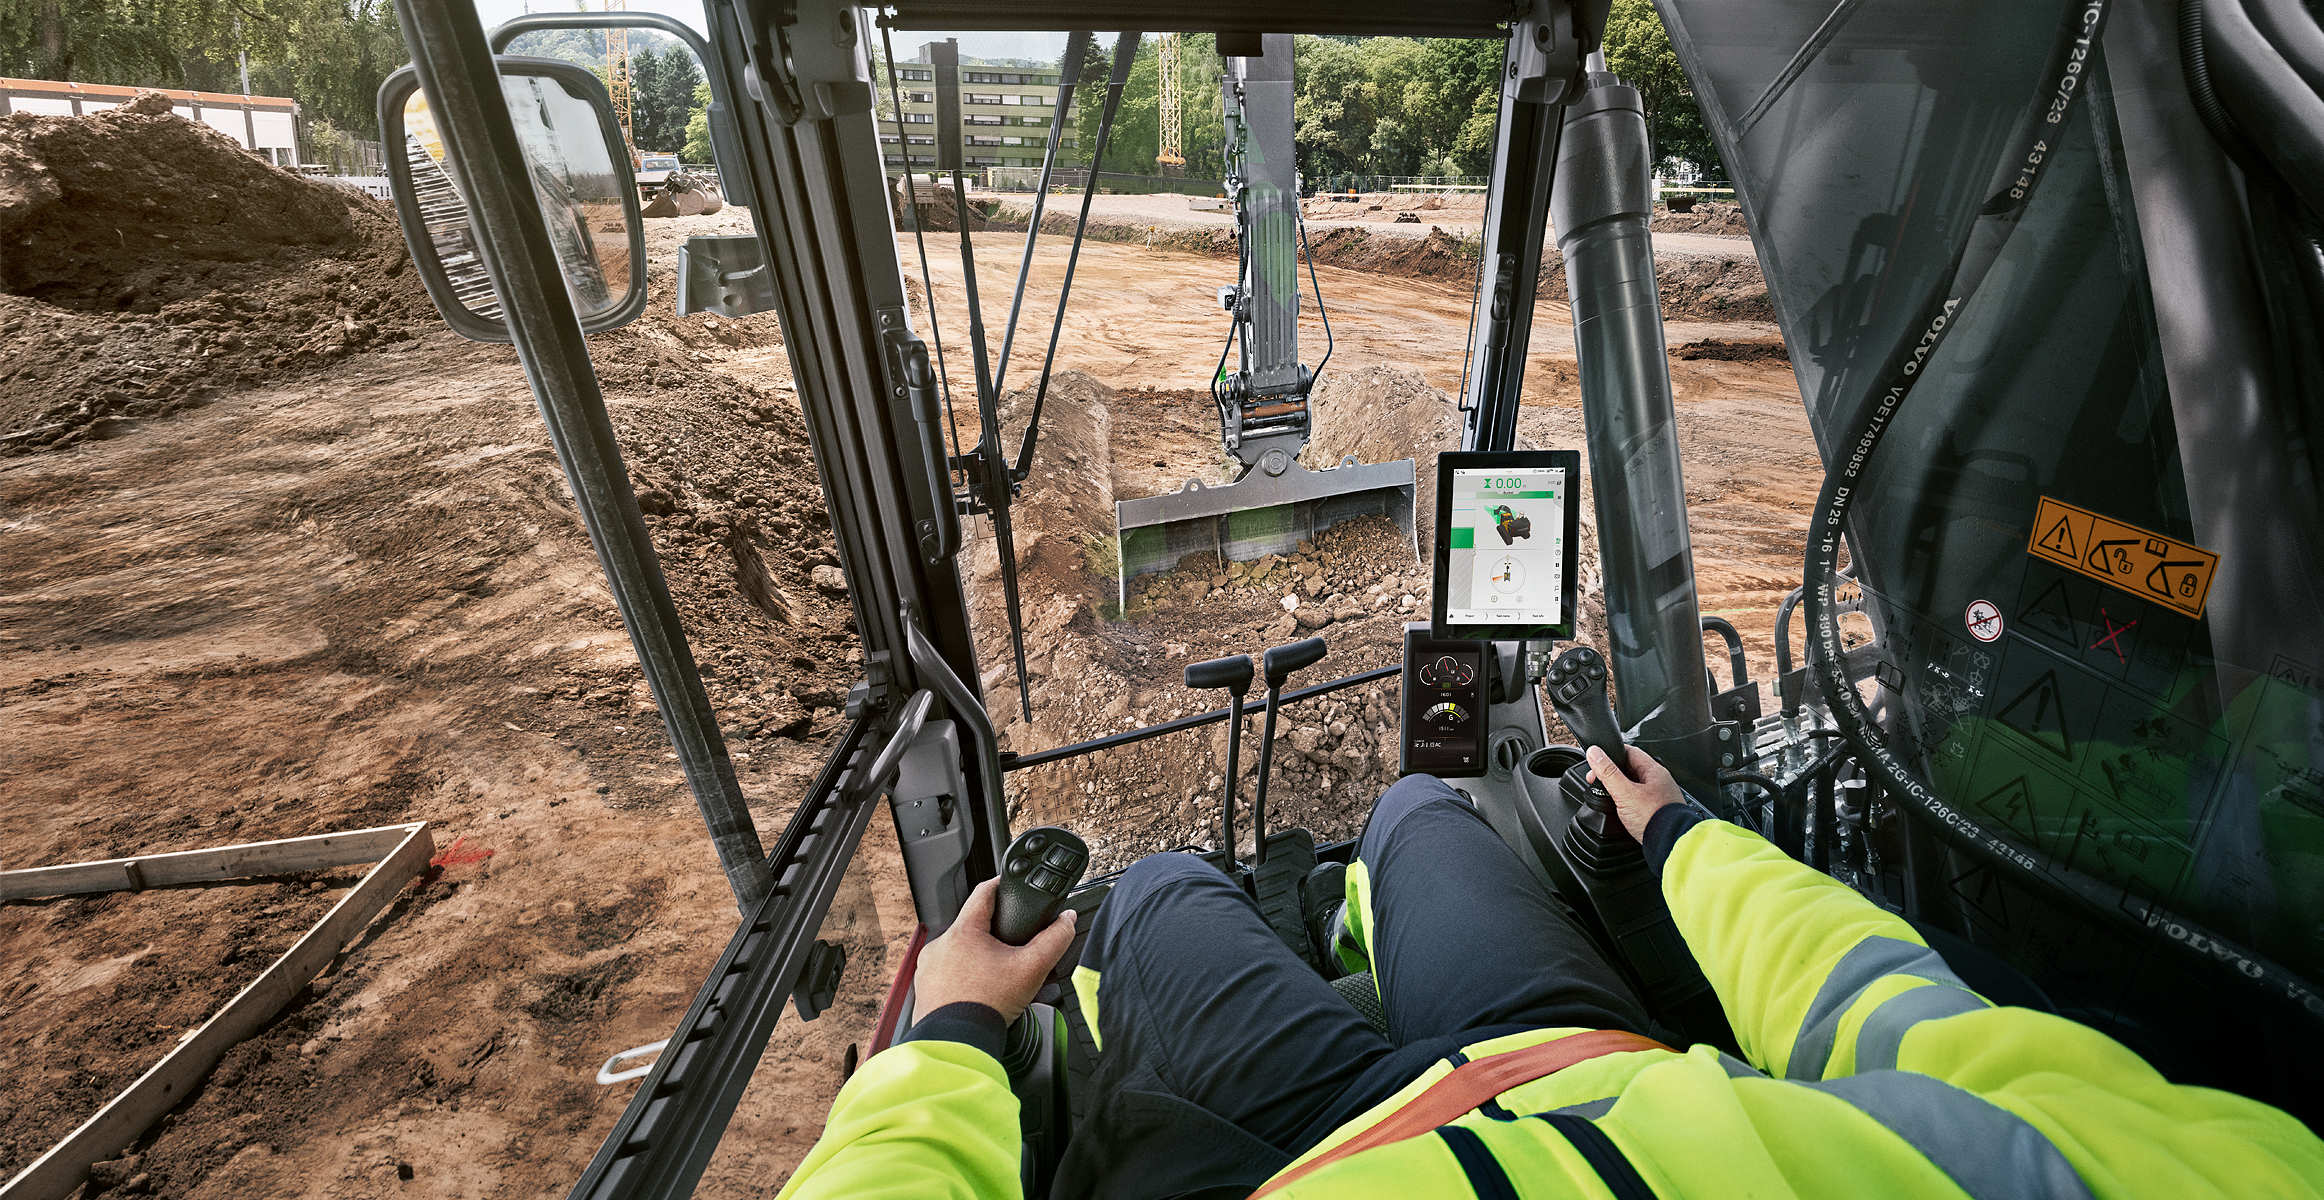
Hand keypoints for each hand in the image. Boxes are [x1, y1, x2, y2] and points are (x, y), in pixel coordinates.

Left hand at [913, 877, 1078, 1024]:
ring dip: (980, 959)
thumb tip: (1066, 920)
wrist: (958, 1043)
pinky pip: (948, 975)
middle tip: (1014, 948)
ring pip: (960, 953)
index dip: (1002, 885)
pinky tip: (982, 993)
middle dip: (996, 935)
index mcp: (963, 931)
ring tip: (1000, 977)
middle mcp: (940, 945)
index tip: (1011, 885)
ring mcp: (929, 968)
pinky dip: (965, 979)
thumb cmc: (987, 1006)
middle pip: (974, 927)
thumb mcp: (1032, 968)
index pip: (984, 892)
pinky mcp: (925, 989)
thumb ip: (1054, 939)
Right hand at [1586, 744, 1684, 842]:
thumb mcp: (1625, 793)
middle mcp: (1659, 781)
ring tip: (1607, 795)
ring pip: (1634, 785)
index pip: (1630, 752)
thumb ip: (1608, 772)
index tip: (1596, 760)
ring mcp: (1659, 796)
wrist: (1671, 844)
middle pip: (1630, 769)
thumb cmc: (1656, 818)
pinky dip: (1627, 801)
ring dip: (1619, 788)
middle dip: (1612, 773)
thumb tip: (1594, 753)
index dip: (1611, 754)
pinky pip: (1638, 799)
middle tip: (1597, 781)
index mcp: (1654, 771)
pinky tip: (1620, 809)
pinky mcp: (1657, 810)